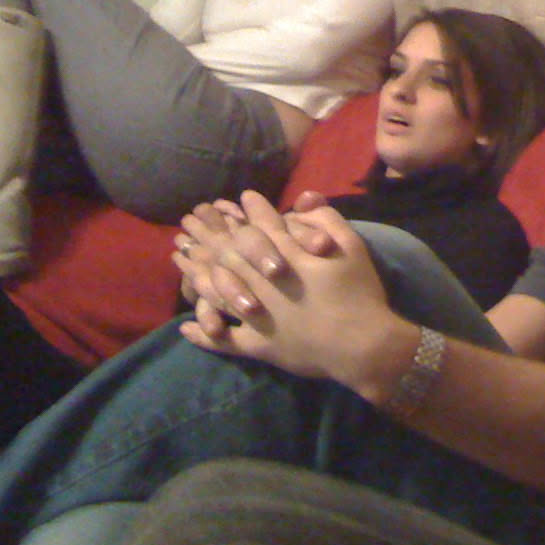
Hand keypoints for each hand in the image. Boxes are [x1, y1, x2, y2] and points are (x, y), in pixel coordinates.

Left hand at [177, 192, 395, 386]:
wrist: (364, 346)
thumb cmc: (361, 294)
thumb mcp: (353, 247)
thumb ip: (327, 219)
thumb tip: (305, 200)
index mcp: (287, 257)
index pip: (262, 225)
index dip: (252, 210)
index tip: (243, 198)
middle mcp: (264, 282)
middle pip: (229, 253)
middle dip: (209, 233)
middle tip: (190, 219)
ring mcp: (257, 315)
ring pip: (217, 290)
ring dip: (195, 271)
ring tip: (180, 256)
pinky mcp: (259, 344)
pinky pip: (225, 340)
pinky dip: (206, 334)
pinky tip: (187, 326)